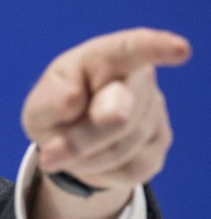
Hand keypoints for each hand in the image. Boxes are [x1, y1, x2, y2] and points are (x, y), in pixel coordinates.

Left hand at [21, 28, 189, 218]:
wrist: (71, 136)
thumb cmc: (56, 109)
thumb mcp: (39, 106)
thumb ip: (52, 102)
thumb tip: (74, 99)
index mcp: (105, 56)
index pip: (133, 49)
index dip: (156, 48)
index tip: (179, 50)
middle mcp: (138, 79)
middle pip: (119, 116)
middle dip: (82, 140)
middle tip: (50, 157)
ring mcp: (155, 111)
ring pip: (120, 147)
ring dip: (84, 157)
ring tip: (68, 147)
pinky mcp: (159, 145)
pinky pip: (126, 168)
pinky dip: (98, 170)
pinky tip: (91, 156)